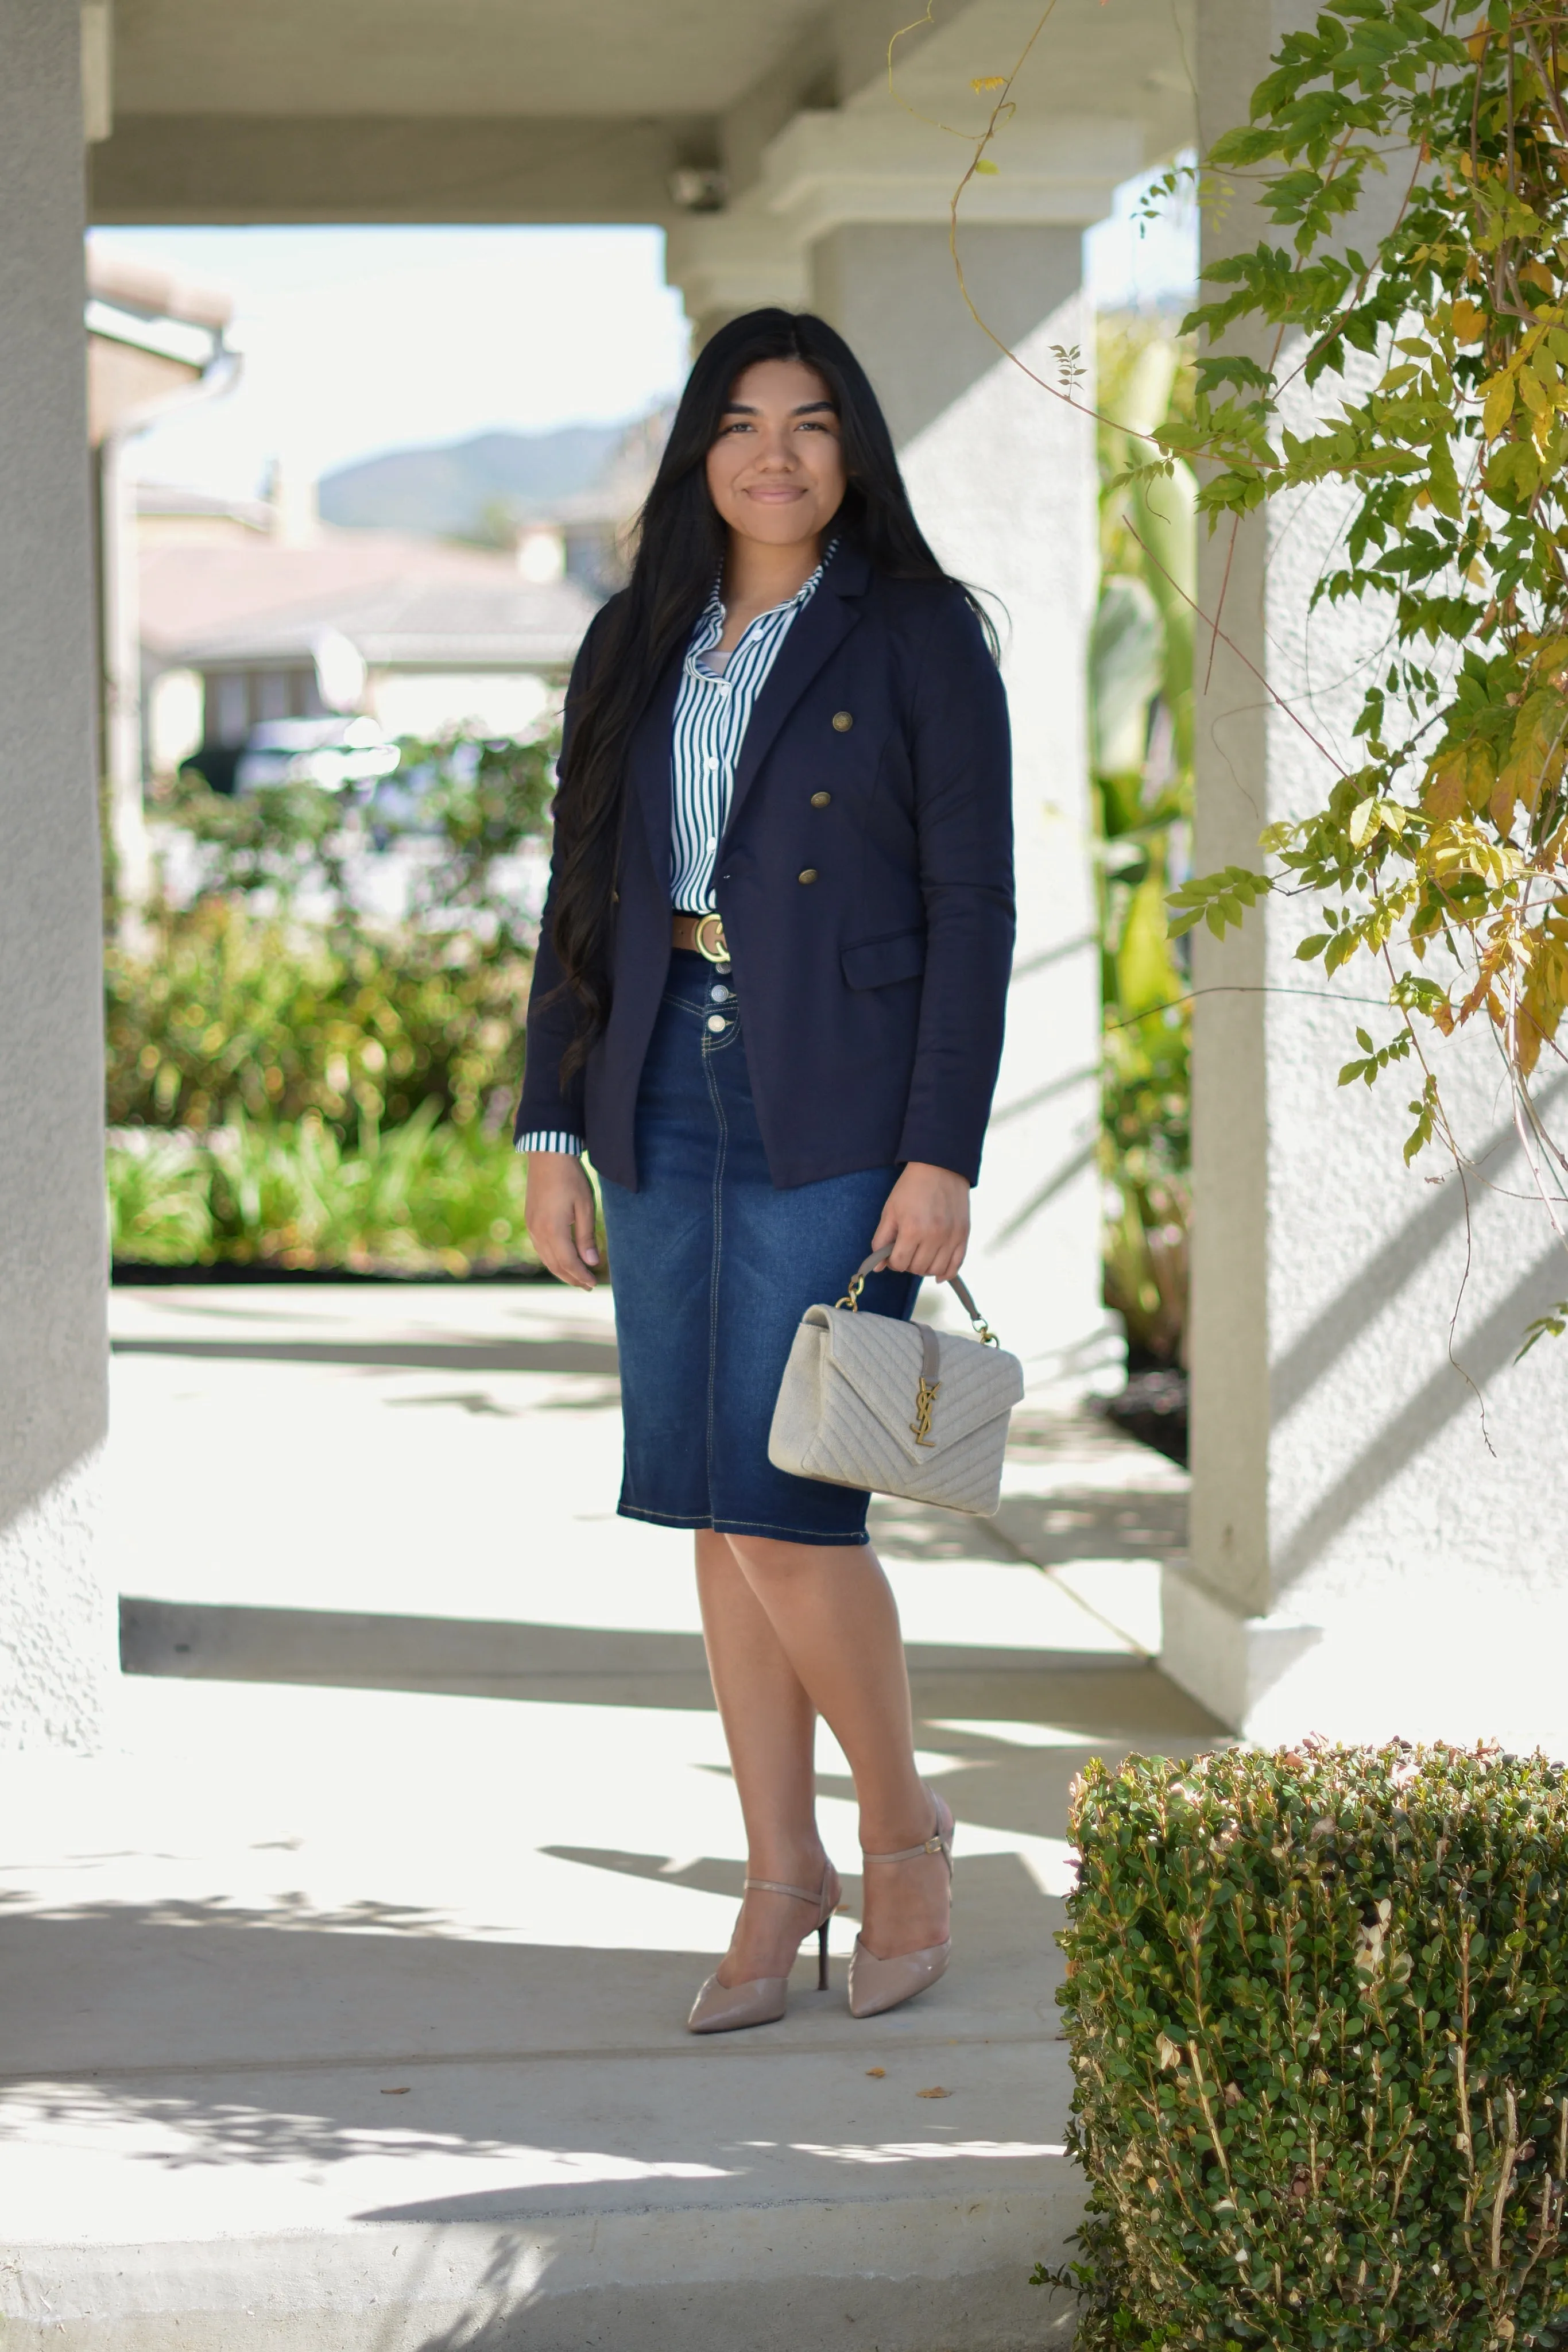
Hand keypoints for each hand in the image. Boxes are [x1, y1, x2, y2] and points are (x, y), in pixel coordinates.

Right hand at [525, 1153, 600, 1288]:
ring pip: (546, 1258)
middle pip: (555, 1265)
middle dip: (572, 1278)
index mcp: (553, 1230)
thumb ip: (586, 1237)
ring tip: (577, 1278)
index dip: (582, 1276)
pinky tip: (562, 1260)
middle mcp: (538, 1232)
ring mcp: (531, 1227)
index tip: (594, 1284)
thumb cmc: (571, 1178)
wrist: (548, 1155)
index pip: (569, 1263)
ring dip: (561, 1271)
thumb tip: (592, 1262)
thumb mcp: (585, 1206)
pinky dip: (552, 1259)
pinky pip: (540, 1248)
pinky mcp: (530, 1221)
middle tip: (588, 1286)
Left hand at [871, 1162, 969, 1282]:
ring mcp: (951, 1236)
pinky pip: (956, 1265)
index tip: (893, 1254)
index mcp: (912, 1229)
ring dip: (925, 1268)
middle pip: (918, 1269)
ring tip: (921, 1255)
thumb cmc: (911, 1188)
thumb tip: (877, 1268)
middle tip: (907, 1251)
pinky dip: (946, 1273)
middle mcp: (934, 1236)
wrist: (940, 1167)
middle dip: (908, 1264)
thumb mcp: (890, 1211)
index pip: (900, 1263)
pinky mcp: (963, 1235)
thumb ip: (881, 1241)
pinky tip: (938, 1273)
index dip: (893, 1262)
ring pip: (936, 1270)